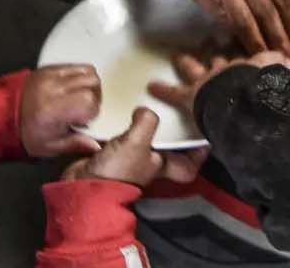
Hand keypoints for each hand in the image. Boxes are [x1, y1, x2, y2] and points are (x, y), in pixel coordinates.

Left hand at [19, 64, 103, 158]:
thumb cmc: (24, 135)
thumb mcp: (50, 147)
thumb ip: (75, 144)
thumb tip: (98, 145)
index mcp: (54, 110)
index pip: (89, 101)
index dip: (92, 112)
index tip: (83, 120)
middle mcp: (54, 88)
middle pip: (92, 82)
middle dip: (95, 96)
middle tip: (84, 109)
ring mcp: (51, 75)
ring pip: (87, 70)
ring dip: (89, 84)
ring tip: (79, 98)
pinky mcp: (47, 68)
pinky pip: (74, 66)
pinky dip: (79, 76)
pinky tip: (71, 90)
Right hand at [61, 107, 208, 186]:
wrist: (83, 187)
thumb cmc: (117, 172)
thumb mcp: (137, 142)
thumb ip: (147, 122)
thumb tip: (146, 110)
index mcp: (164, 165)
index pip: (191, 162)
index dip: (200, 149)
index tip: (206, 128)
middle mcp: (151, 162)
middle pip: (170, 146)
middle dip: (173, 129)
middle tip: (177, 106)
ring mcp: (132, 158)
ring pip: (147, 139)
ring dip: (147, 124)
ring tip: (150, 102)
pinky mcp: (113, 154)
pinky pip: (124, 136)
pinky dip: (124, 126)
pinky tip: (122, 111)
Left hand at [149, 49, 289, 117]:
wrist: (249, 98)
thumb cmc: (266, 86)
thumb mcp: (280, 71)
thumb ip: (282, 64)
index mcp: (248, 66)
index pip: (245, 53)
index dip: (242, 45)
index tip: (238, 37)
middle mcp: (226, 69)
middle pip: (218, 56)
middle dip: (213, 47)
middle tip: (209, 38)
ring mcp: (208, 80)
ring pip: (195, 68)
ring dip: (188, 61)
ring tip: (178, 55)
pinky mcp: (193, 95)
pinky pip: (175, 93)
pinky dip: (163, 90)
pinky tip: (151, 87)